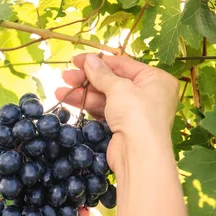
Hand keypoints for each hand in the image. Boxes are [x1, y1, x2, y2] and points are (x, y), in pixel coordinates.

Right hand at [55, 54, 178, 173]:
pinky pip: (103, 111)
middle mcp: (148, 94)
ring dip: (82, 93)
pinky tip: (70, 102)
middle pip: (112, 81)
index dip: (98, 61)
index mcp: (155, 79)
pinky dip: (87, 106)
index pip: (123, 64)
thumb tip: (89, 60)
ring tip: (60, 91)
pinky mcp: (122, 126)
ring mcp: (134, 112)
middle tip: (65, 76)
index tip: (76, 60)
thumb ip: (102, 74)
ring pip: (105, 97)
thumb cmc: (137, 115)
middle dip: (87, 79)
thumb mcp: (119, 88)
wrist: (139, 155)